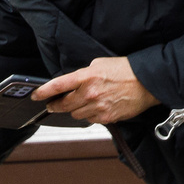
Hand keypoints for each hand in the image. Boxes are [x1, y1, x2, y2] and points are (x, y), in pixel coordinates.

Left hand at [35, 56, 154, 124]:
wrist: (146, 82)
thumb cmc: (125, 70)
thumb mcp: (99, 64)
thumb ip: (82, 74)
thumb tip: (71, 84)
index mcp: (87, 76)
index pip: (58, 85)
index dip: (44, 92)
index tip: (36, 96)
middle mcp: (90, 93)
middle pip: (64, 105)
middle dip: (56, 106)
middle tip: (53, 105)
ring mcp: (98, 107)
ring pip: (76, 115)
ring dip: (75, 110)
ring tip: (82, 103)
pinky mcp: (107, 118)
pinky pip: (90, 120)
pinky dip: (89, 115)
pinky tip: (97, 107)